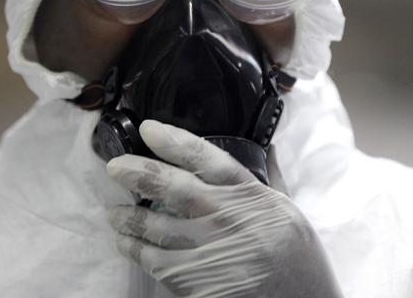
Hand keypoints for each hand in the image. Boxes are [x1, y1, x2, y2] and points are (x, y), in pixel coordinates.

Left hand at [106, 120, 342, 297]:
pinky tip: (126, 243)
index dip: (175, 141)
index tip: (149, 129)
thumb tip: (267, 145)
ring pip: (157, 226)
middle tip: (114, 166)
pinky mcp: (197, 283)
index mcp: (253, 196)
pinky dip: (135, 250)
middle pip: (174, 187)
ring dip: (129, 217)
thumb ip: (272, 178)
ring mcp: (211, 251)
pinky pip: (156, 262)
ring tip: (114, 211)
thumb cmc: (298, 261)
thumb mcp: (289, 212)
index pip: (208, 159)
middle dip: (139, 172)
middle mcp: (229, 218)